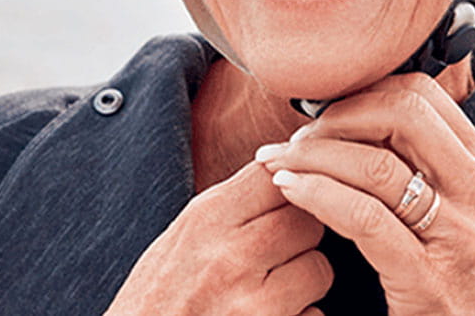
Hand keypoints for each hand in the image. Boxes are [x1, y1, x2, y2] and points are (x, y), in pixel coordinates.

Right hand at [105, 160, 331, 315]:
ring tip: (271, 288)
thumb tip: (280, 173)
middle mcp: (230, 257)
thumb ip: (229, 207)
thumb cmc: (156, 298)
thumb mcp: (182, 237)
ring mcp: (254, 303)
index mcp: (205, 220)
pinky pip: (316, 315)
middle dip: (300, 234)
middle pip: (306, 220)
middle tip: (275, 252)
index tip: (282, 201)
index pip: (274, 176)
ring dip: (304, 279)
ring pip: (319, 268)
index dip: (287, 187)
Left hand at [256, 73, 474, 315]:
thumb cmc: (443, 279)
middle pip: (401, 114)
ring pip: (377, 164)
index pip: (419, 95)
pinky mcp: (430, 280)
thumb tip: (348, 112)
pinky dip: (317, 194)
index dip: (358, 93)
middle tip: (292, 140)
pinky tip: (288, 191)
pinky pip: (365, 218)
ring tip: (273, 164)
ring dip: (311, 156)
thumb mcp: (442, 211)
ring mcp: (460, 237)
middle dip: (334, 118)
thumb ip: (412, 163)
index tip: (317, 115)